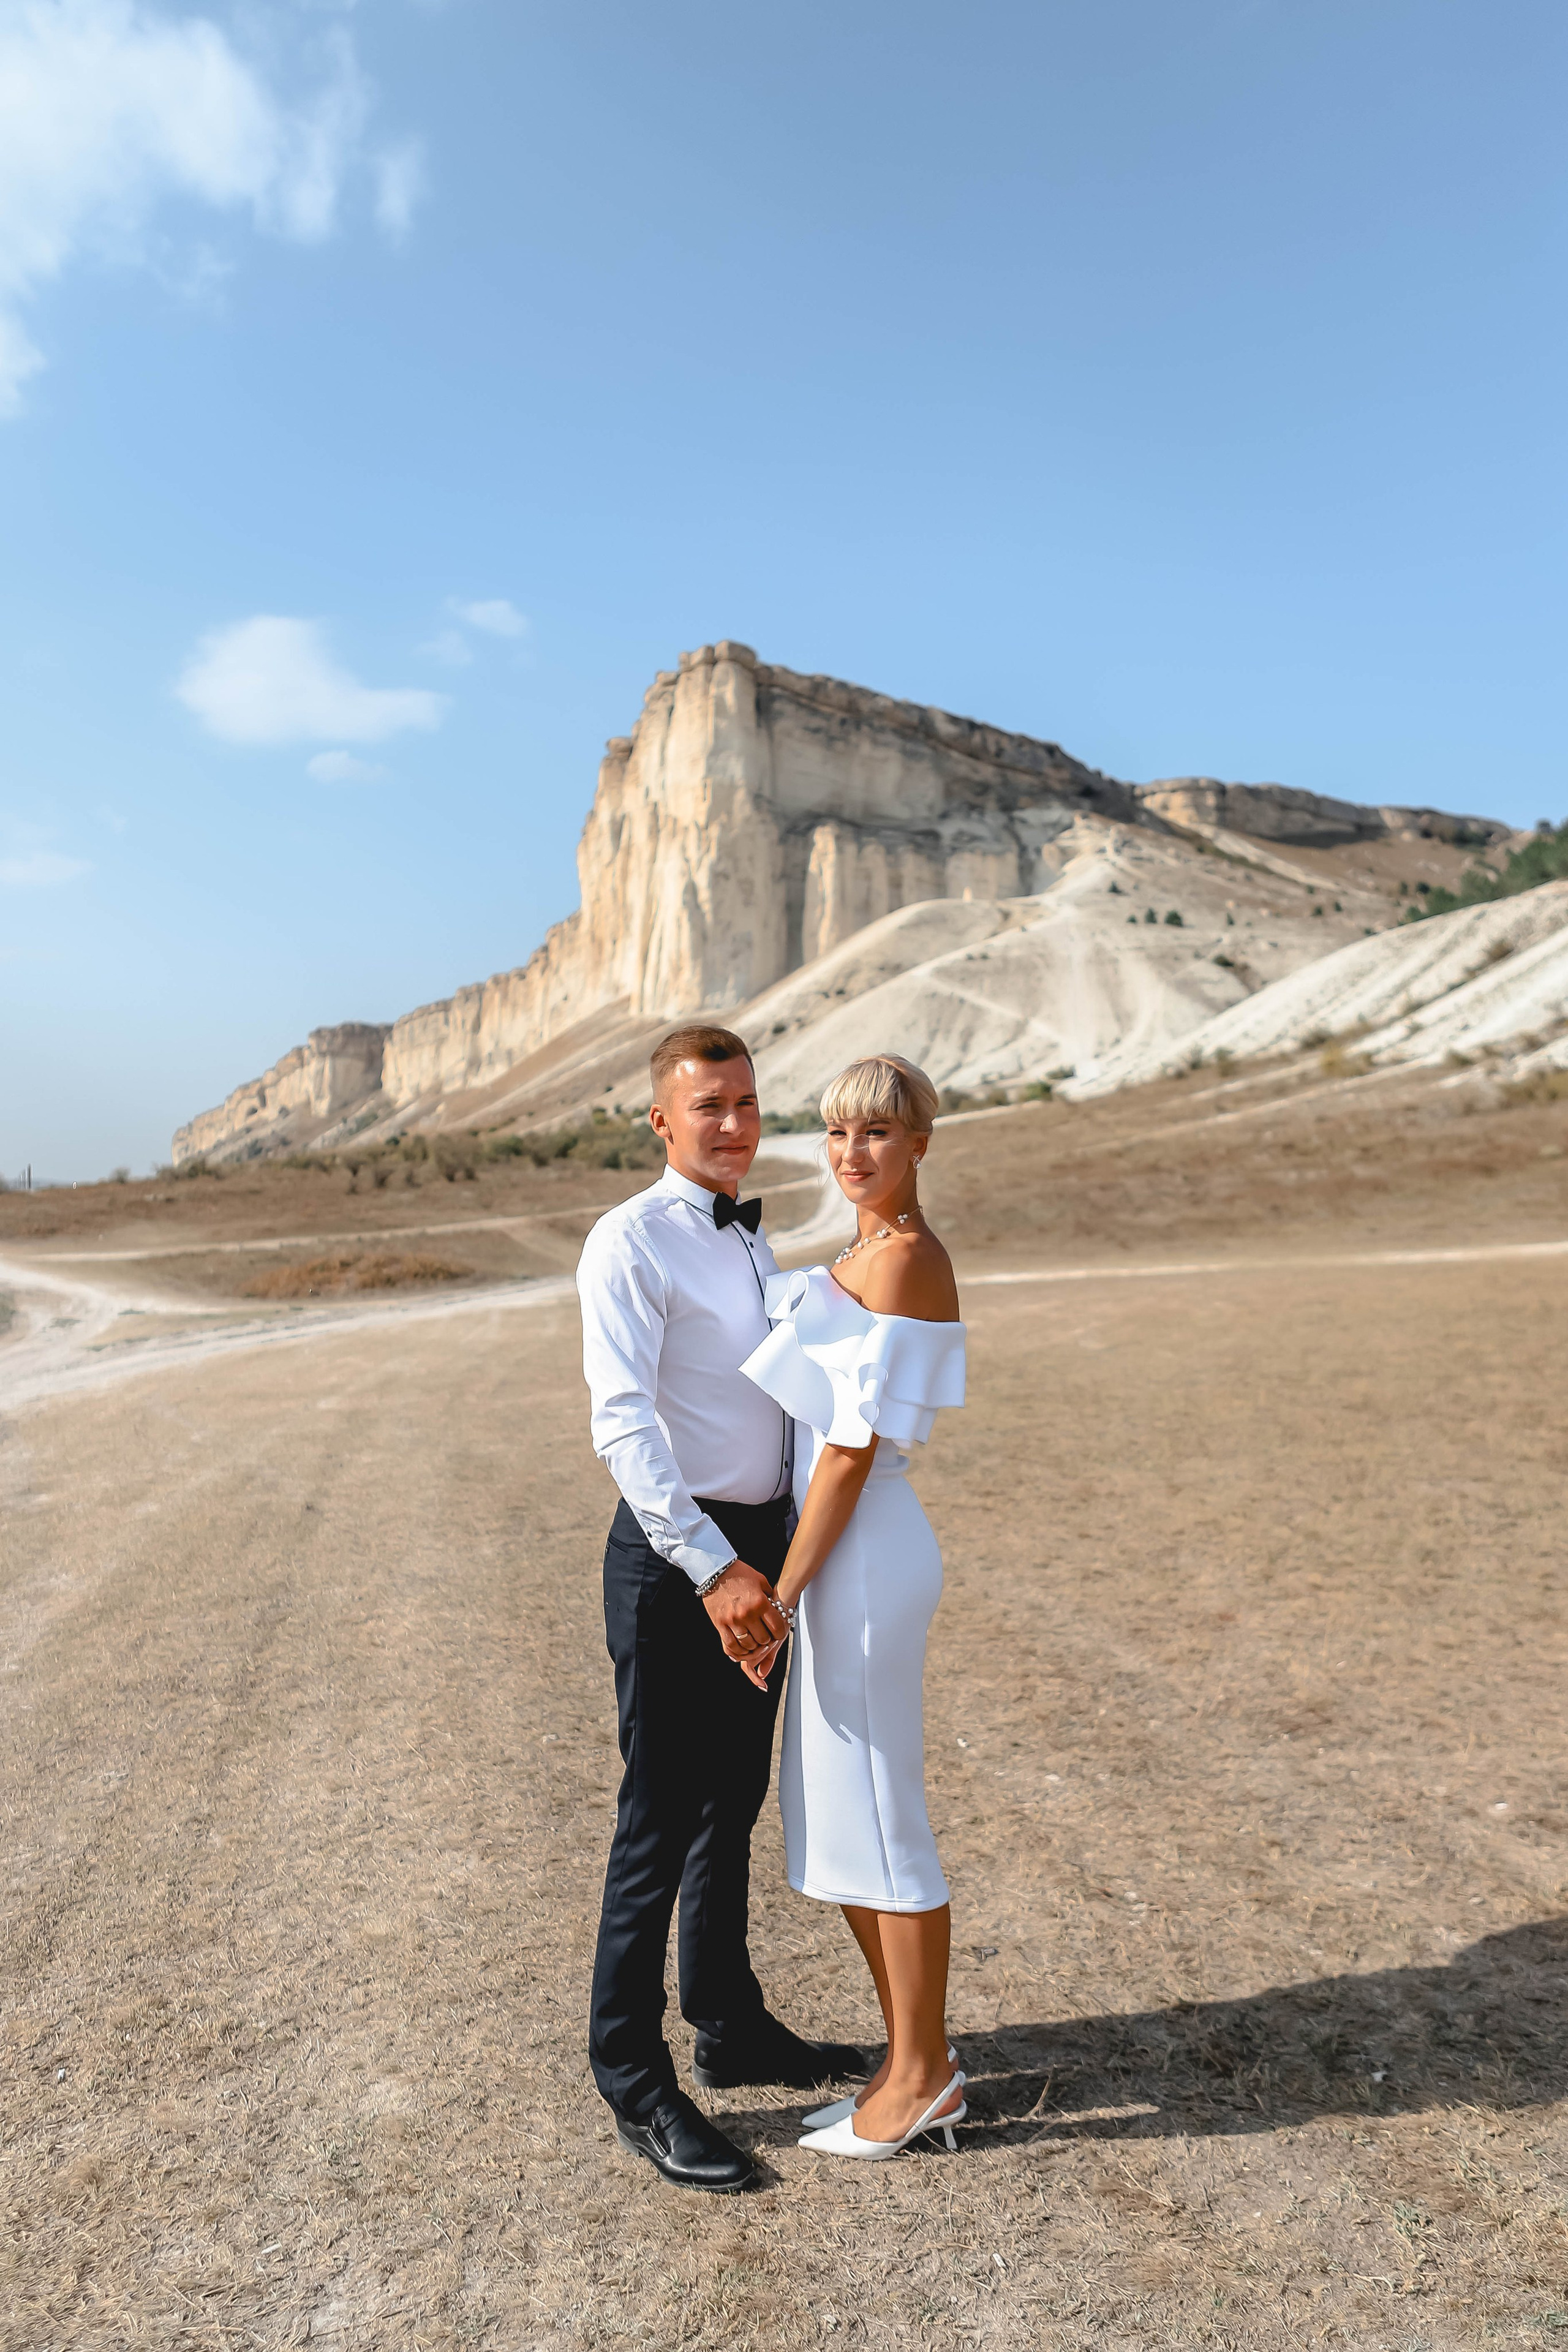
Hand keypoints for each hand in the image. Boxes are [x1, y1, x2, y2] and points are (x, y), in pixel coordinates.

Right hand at [702, 1560, 788, 1679]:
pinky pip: (730, 1645)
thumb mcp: (760, 1581)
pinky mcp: (720, 1624)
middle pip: (763, 1639)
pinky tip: (741, 1648)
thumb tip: (777, 1610)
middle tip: (764, 1636)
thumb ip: (769, 1597)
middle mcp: (747, 1614)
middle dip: (766, 1640)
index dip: (779, 1633)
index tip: (777, 1632)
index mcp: (760, 1603)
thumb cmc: (739, 1574)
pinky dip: (738, 1651)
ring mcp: (732, 1620)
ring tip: (753, 1640)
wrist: (715, 1570)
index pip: (777, 1628)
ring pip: (748, 1645)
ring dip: (753, 1646)